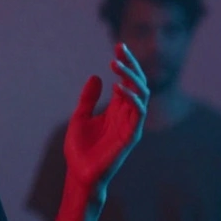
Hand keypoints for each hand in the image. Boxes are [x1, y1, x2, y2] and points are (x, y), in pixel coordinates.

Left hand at [63, 43, 148, 195]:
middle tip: (120, 48)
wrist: (79, 174)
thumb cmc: (80, 149)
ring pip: (141, 95)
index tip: (118, 46)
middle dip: (131, 65)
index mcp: (115, 109)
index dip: (125, 63)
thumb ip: (88, 98)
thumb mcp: (80, 117)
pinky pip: (138, 114)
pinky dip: (131, 99)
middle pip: (137, 83)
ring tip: (116, 64)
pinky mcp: (130, 136)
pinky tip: (119, 88)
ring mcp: (130, 124)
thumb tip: (96, 76)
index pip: (127, 80)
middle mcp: (126, 114)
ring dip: (131, 78)